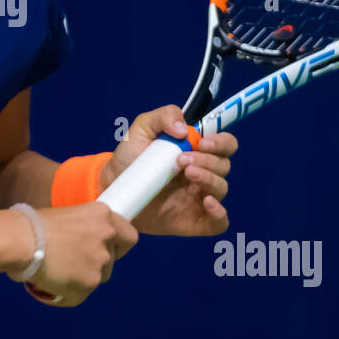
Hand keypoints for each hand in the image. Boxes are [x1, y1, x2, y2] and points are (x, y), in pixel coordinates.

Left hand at [101, 105, 235, 236]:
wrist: (114, 188)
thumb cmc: (130, 158)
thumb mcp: (141, 130)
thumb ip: (163, 116)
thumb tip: (184, 129)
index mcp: (196, 151)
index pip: (225, 144)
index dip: (221, 142)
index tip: (202, 142)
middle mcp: (202, 174)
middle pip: (224, 165)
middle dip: (207, 160)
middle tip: (182, 160)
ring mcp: (199, 198)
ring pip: (222, 188)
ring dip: (209, 178)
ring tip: (187, 173)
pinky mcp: (194, 220)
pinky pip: (219, 222)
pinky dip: (219, 213)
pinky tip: (207, 202)